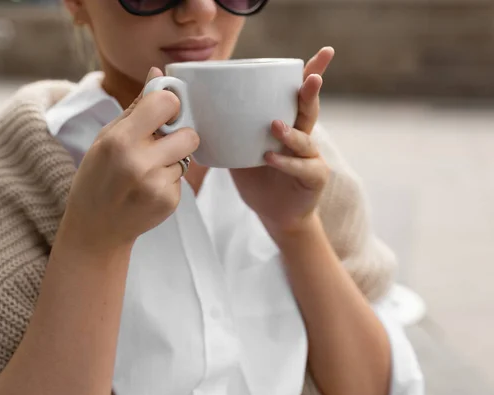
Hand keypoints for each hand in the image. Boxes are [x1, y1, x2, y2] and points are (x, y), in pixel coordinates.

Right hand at [60, 67, 199, 252]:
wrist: (96, 228)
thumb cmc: (97, 177)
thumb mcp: (106, 137)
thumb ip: (137, 106)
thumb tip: (159, 73)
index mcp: (120, 140)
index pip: (167, 103)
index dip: (169, 106)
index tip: (161, 114)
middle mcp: (140, 163)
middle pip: (189, 134)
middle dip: (178, 138)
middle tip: (158, 147)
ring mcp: (157, 185)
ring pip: (186, 158)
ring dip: (171, 161)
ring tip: (145, 173)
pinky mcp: (169, 202)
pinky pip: (183, 179)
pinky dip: (169, 181)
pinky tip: (148, 190)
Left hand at [230, 47, 334, 236]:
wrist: (274, 214)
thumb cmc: (258, 179)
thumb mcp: (239, 152)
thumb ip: (228, 132)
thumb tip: (197, 113)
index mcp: (289, 124)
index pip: (299, 95)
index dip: (313, 72)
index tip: (326, 52)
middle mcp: (303, 137)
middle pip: (309, 109)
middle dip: (310, 92)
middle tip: (310, 78)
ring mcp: (311, 157)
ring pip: (305, 139)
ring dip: (290, 132)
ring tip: (274, 125)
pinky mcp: (313, 178)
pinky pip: (301, 167)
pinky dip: (285, 162)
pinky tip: (271, 157)